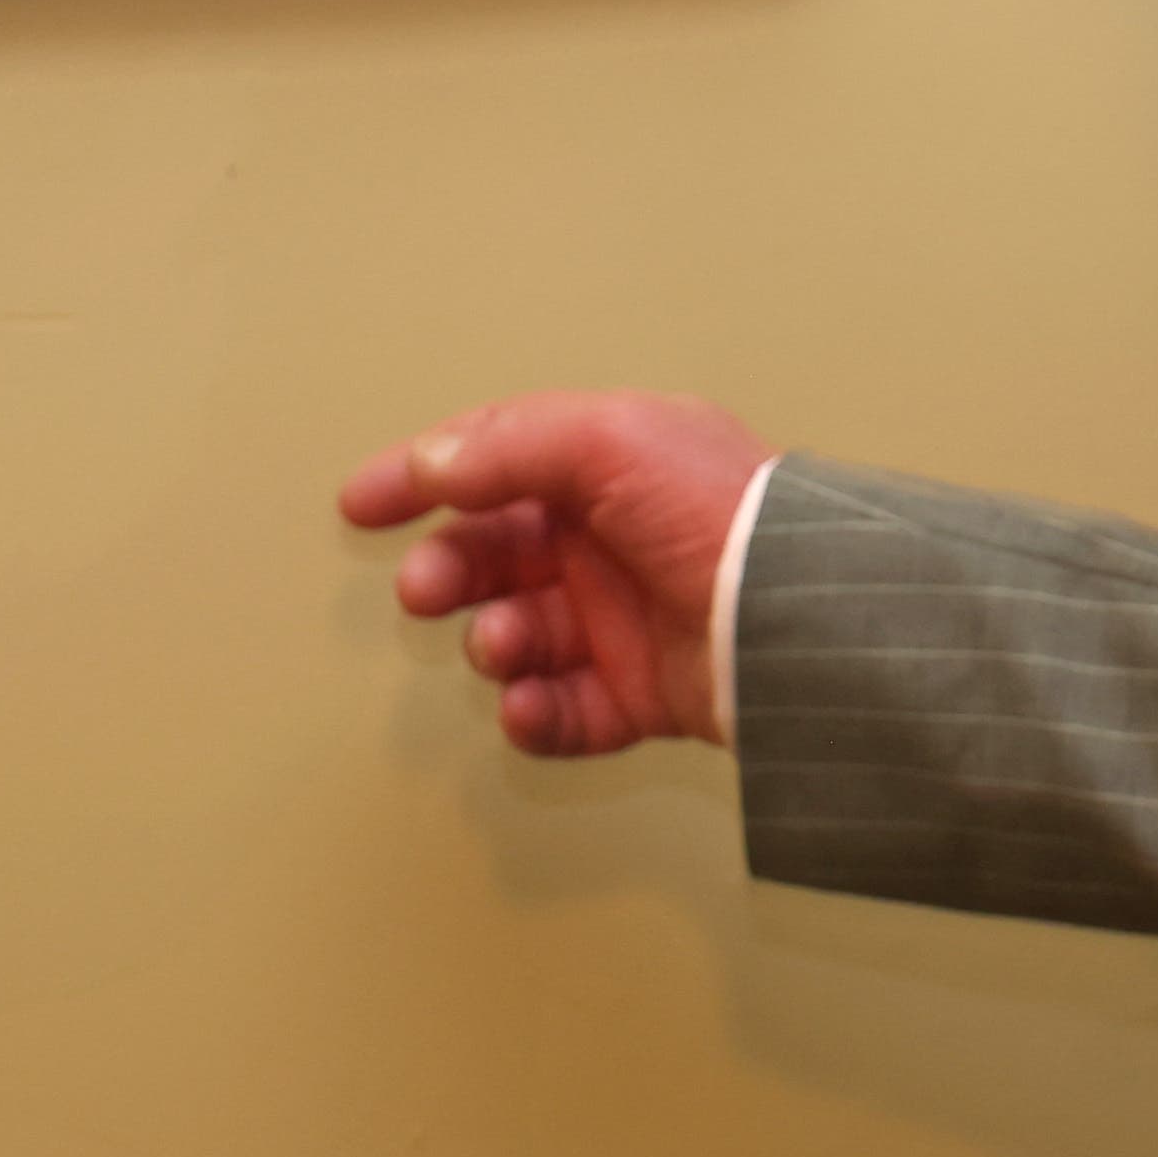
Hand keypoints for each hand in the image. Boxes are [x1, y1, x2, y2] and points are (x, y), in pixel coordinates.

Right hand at [338, 392, 773, 755]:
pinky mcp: (643, 692)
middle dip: (451, 569)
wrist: (797, 617)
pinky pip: (563, 711)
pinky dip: (535, 715)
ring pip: (520, 633)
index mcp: (612, 464)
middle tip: (429, 588)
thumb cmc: (725, 512)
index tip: (359, 505)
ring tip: (504, 643)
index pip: (497, 458)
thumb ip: (511, 444)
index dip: (423, 476)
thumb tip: (433, 461)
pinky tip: (529, 705)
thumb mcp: (612, 441)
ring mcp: (626, 617)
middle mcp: (614, 538)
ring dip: (494, 642)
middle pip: (495, 552)